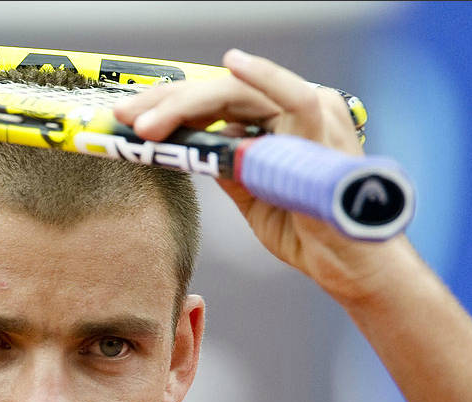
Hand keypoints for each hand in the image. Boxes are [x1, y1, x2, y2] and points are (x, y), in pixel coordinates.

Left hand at [114, 49, 410, 302]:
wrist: (346, 266)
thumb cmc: (308, 233)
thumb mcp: (251, 195)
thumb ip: (227, 165)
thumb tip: (192, 145)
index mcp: (275, 124)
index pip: (213, 105)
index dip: (168, 109)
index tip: (128, 120)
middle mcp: (291, 113)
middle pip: (219, 94)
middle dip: (166, 104)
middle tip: (125, 119)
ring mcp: (308, 117)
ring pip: (239, 93)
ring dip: (187, 104)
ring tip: (147, 123)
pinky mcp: (322, 132)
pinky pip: (293, 98)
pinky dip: (265, 76)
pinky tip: (233, 64)